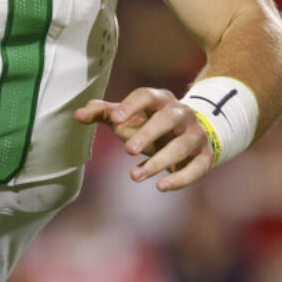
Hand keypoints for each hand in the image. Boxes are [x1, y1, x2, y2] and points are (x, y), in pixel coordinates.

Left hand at [74, 87, 212, 191]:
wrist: (188, 134)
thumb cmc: (148, 122)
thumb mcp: (126, 116)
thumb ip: (102, 113)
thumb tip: (77, 115)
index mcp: (160, 99)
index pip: (147, 95)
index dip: (131, 105)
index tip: (115, 118)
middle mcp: (181, 113)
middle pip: (168, 119)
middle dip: (148, 133)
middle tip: (127, 150)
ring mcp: (195, 134)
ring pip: (181, 146)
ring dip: (159, 162)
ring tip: (134, 176)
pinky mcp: (205, 156)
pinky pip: (197, 168)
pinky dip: (181, 178)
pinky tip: (160, 186)